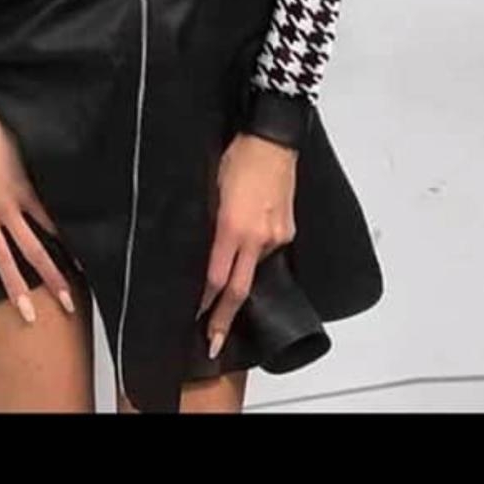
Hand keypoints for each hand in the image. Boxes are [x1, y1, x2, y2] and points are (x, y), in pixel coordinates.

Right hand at [0, 96, 75, 324]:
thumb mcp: (25, 153)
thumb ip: (35, 176)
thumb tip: (46, 186)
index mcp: (25, 194)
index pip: (53, 227)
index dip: (69, 247)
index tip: (84, 269)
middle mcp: (7, 210)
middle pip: (32, 251)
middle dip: (51, 278)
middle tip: (67, 304)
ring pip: (0, 256)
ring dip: (12, 285)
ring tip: (24, 311)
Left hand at [198, 132, 297, 358]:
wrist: (272, 140)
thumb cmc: (237, 158)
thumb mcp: (211, 191)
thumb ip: (208, 225)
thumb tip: (202, 251)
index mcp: (231, 227)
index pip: (215, 278)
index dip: (205, 303)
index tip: (196, 320)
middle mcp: (256, 237)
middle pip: (238, 289)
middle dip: (224, 319)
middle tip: (213, 343)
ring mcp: (275, 236)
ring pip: (254, 268)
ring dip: (240, 279)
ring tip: (225, 289)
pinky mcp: (287, 231)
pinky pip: (268, 251)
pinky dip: (255, 254)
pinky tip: (249, 246)